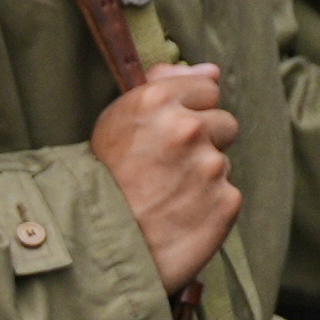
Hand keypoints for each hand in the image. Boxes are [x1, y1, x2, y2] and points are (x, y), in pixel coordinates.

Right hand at [90, 63, 243, 295]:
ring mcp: (210, 167)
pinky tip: (180, 217)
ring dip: (204, 176)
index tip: (167, 133)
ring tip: (167, 197)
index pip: (207, 88)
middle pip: (223, 123)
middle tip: (166, 169)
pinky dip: (209, 206)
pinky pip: (227, 195)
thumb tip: (212, 70)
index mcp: (158, 100)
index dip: (189, 110)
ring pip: (222, 162)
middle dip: (204, 142)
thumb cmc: (100, 181)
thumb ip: (164, 85)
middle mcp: (189, 128)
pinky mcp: (226, 202)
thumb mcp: (116, 121)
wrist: (92, 249)